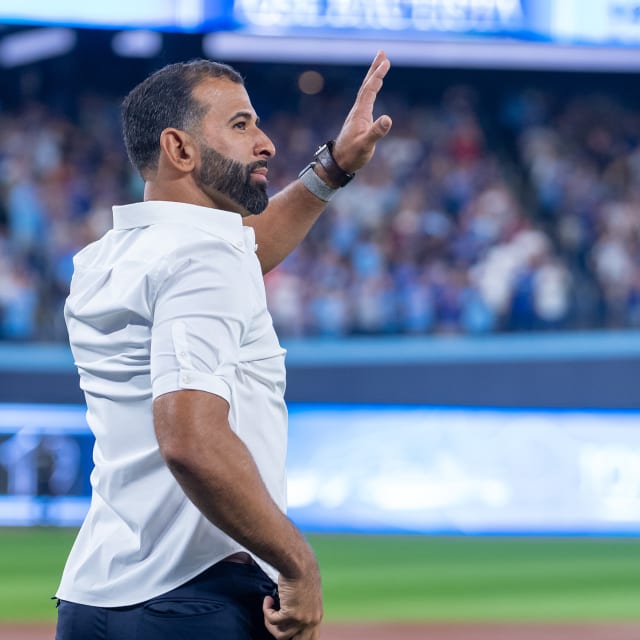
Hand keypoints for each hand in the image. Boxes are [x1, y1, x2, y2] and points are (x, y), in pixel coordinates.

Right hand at [263, 563, 322, 639]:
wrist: (298, 563)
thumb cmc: (301, 573)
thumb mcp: (307, 595)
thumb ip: (303, 609)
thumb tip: (288, 620)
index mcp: (317, 617)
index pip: (311, 639)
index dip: (296, 637)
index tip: (283, 628)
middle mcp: (311, 621)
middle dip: (281, 634)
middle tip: (272, 622)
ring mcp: (301, 619)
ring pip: (280, 635)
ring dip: (271, 622)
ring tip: (269, 606)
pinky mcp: (290, 614)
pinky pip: (272, 621)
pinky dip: (266, 611)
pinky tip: (267, 599)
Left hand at [332, 50, 392, 173]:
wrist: (338, 163)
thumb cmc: (352, 155)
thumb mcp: (366, 145)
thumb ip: (376, 132)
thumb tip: (388, 119)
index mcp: (360, 113)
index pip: (370, 89)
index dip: (377, 75)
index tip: (386, 62)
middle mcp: (358, 111)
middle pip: (366, 85)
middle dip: (374, 69)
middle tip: (382, 53)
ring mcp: (358, 115)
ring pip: (366, 91)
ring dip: (373, 78)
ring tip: (380, 66)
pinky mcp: (359, 121)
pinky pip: (367, 100)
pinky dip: (372, 90)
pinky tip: (374, 90)